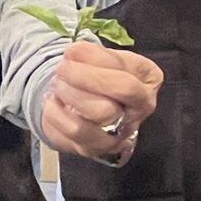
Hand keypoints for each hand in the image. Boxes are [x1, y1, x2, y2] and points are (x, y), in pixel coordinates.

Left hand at [41, 41, 163, 163]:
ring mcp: (120, 133)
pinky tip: (51, 101)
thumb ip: (95, 55)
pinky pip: (73, 133)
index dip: (96, 62)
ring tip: (57, 84)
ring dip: (70, 95)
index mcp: (149, 80)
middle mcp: (141, 109)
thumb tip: (75, 52)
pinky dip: (55, 113)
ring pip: (94, 117)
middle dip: (85, 79)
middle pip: (115, 100)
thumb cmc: (102, 75)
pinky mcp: (96, 148)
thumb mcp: (107, 57)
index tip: (71, 52)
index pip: (126, 77)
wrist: (87, 101)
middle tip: (62, 68)